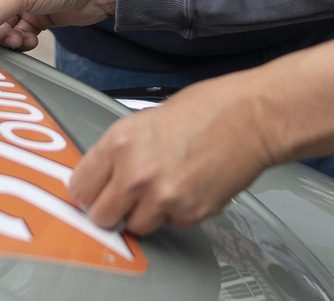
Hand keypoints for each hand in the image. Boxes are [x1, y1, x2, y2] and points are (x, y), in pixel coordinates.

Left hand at [69, 33, 333, 233]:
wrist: (253, 117)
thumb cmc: (210, 108)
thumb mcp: (148, 118)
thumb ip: (122, 149)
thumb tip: (104, 174)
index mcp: (120, 142)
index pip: (79, 187)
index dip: (89, 191)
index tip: (95, 192)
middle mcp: (135, 174)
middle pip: (101, 217)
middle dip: (113, 209)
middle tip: (127, 197)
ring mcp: (162, 197)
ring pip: (136, 226)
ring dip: (147, 213)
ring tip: (167, 186)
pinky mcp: (189, 214)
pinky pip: (171, 224)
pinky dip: (178, 212)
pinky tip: (191, 185)